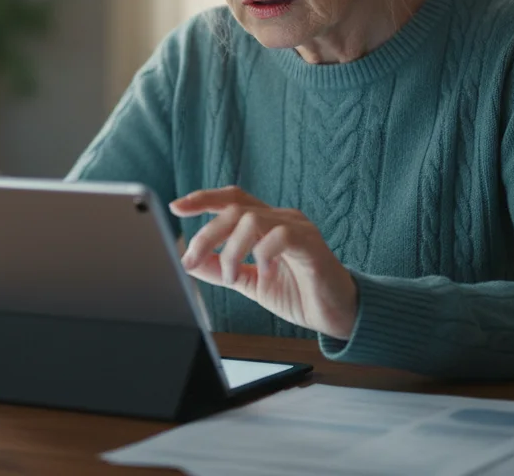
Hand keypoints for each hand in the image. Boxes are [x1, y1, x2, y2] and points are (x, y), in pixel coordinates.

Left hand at [169, 187, 357, 340]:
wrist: (336, 315)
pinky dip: (263, 256)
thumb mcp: (249, 282)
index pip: (232, 199)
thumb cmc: (298, 293)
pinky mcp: (311, 244)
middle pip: (235, 208)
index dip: (204, 198)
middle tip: (189, 259)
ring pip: (252, 220)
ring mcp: (298, 228)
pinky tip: (264, 274)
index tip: (177, 207)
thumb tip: (189, 260)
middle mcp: (281, 218)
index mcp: (266, 223)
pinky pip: (280, 237)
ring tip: (230, 276)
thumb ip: (221, 269)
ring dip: (231, 250)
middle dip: (206, 234)